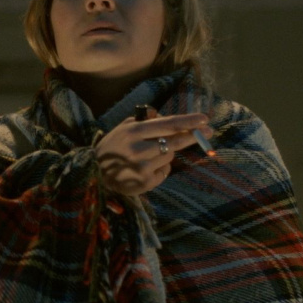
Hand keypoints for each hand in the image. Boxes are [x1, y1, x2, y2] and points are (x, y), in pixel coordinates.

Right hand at [95, 109, 211, 195]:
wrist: (95, 173)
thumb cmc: (113, 146)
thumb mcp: (124, 127)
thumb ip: (146, 120)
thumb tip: (171, 119)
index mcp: (133, 132)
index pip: (167, 125)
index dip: (188, 122)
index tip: (204, 118)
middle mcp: (138, 150)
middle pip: (175, 141)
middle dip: (193, 136)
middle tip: (208, 132)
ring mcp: (142, 168)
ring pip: (170, 156)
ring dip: (167, 153)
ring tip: (149, 154)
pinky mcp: (145, 183)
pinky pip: (164, 172)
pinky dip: (160, 168)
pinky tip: (146, 168)